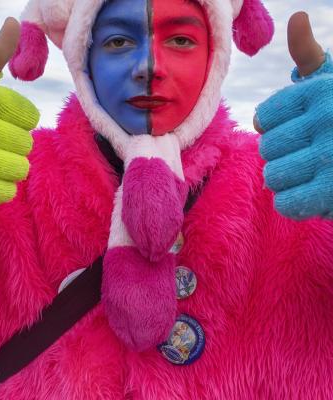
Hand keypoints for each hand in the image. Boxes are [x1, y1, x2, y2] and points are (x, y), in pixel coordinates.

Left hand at [255, 12, 332, 218]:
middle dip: (283, 154)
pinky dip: (295, 203)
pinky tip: (314, 193)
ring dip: (289, 179)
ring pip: (273, 177)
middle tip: (308, 153)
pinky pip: (287, 204)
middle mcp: (328, 121)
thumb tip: (297, 19)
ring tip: (312, 172)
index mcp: (321, 92)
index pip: (263, 118)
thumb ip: (311, 56)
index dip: (274, 129)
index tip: (294, 128)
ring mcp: (332, 158)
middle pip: (266, 150)